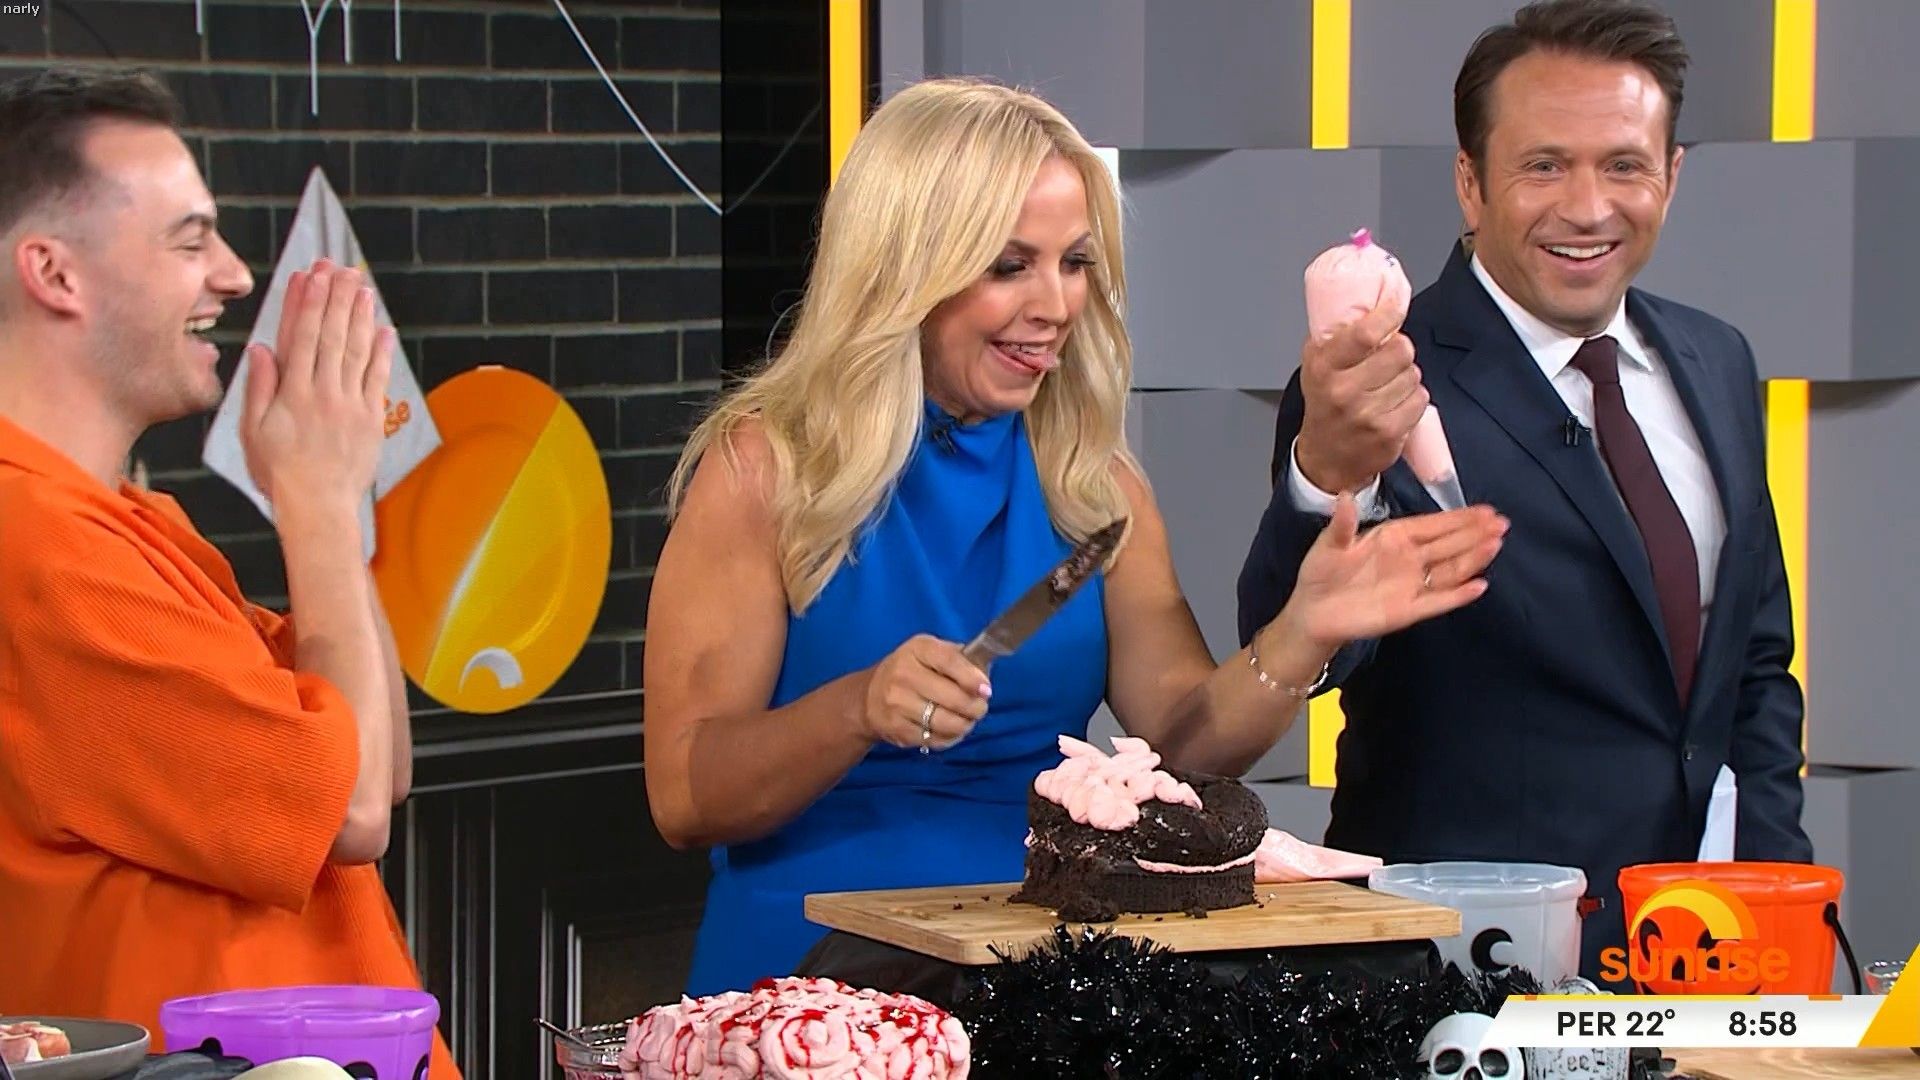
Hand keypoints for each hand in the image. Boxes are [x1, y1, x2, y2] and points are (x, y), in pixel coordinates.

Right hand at [240, 259, 393, 510]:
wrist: (318, 507)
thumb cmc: (280, 472)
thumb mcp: (252, 430)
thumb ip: (259, 387)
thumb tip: (261, 349)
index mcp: (292, 392)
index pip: (300, 336)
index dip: (306, 302)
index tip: (309, 275)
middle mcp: (323, 392)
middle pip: (331, 334)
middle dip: (335, 297)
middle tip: (340, 268)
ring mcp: (350, 403)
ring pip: (356, 350)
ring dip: (359, 315)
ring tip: (362, 287)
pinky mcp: (371, 418)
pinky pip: (378, 378)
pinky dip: (382, 352)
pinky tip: (384, 329)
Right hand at [859, 634, 991, 751]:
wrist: (867, 697)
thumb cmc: (910, 671)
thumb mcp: (930, 653)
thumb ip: (959, 659)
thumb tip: (984, 678)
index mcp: (918, 649)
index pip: (949, 661)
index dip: (972, 678)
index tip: (986, 690)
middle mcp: (904, 674)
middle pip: (953, 697)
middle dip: (976, 707)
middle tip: (980, 708)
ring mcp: (897, 703)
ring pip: (947, 722)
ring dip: (965, 725)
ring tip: (967, 720)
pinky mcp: (897, 729)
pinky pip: (935, 739)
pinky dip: (949, 738)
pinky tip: (950, 730)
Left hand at [1283, 495, 1506, 648]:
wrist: (1313, 612)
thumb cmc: (1321, 574)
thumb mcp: (1330, 544)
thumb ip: (1342, 523)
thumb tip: (1345, 495)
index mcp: (1394, 537)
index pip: (1433, 525)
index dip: (1458, 518)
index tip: (1485, 510)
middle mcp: (1409, 558)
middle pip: (1449, 545)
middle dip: (1475, 534)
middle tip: (1501, 524)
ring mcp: (1412, 584)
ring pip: (1450, 570)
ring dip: (1473, 559)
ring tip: (1495, 544)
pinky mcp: (1409, 610)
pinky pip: (1438, 600)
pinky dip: (1458, 594)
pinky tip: (1478, 585)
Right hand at [1295, 291, 1424, 494]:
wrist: (1326, 458)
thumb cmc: (1324, 406)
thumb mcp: (1316, 364)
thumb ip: (1337, 333)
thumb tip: (1373, 298)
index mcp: (1324, 368)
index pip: (1365, 333)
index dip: (1389, 314)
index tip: (1395, 308)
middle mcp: (1344, 391)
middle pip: (1400, 351)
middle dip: (1401, 349)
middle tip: (1390, 357)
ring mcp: (1368, 414)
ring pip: (1413, 375)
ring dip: (1407, 376)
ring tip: (1388, 386)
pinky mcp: (1390, 433)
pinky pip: (1420, 399)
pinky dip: (1414, 399)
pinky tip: (1396, 405)